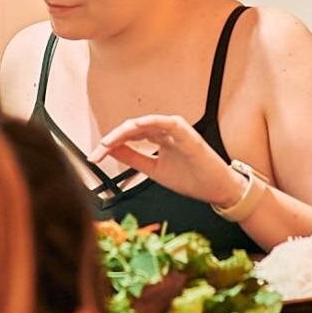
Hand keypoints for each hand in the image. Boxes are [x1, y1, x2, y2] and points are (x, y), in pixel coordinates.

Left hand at [94, 113, 239, 206]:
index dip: (110, 145)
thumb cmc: (191, 178)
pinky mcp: (187, 133)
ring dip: (124, 132)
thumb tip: (110, 151)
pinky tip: (135, 127)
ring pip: (145, 124)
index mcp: (158, 137)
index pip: (129, 135)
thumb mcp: (153, 170)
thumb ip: (132, 158)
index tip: (95, 157)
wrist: (216, 190)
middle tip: (97, 152)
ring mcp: (176, 130)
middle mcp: (165, 130)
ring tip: (108, 142)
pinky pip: (167, 123)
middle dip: (112, 140)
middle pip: (132, 128)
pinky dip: (150, 123)